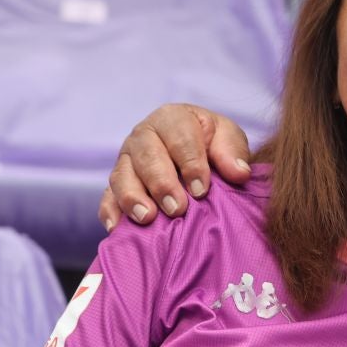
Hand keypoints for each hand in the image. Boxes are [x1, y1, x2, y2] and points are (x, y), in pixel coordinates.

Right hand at [99, 104, 253, 230]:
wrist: (195, 152)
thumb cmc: (212, 143)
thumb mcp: (227, 138)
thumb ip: (232, 152)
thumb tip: (239, 173)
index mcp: (172, 119)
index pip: (178, 137)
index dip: (190, 163)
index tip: (202, 189)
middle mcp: (143, 136)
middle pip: (146, 156)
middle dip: (161, 183)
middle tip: (177, 208)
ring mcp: (126, 160)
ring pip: (122, 175)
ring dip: (132, 197)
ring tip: (147, 218)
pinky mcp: (116, 183)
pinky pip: (107, 196)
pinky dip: (110, 211)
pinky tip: (116, 228)